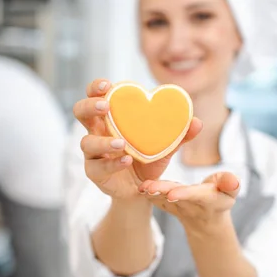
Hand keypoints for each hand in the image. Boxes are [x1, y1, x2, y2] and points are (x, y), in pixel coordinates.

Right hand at [73, 78, 202, 200]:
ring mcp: (93, 154)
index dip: (96, 87)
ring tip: (121, 143)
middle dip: (89, 105)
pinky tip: (126, 160)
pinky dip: (112, 163)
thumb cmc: (148, 161)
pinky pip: (98, 166)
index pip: (95, 96)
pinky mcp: (94, 173)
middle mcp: (97, 132)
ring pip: (86, 142)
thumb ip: (179, 134)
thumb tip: (196, 122)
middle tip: (106, 107)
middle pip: (80, 112)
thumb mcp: (165, 147)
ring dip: (102, 141)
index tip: (107, 85)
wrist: (142, 192)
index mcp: (110, 119)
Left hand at [139, 172, 240, 230]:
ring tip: (142, 187)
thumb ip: (231, 184)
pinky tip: (139, 188)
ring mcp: (178, 207)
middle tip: (149, 188)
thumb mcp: (231, 191)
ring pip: (164, 200)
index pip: (196, 196)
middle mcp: (191, 205)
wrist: (208, 219)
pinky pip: (158, 201)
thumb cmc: (221, 196)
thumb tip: (233, 181)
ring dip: (152, 193)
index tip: (172, 194)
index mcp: (208, 200)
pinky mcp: (167, 206)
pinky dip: (148, 195)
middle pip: (176, 198)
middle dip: (163, 192)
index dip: (185, 194)